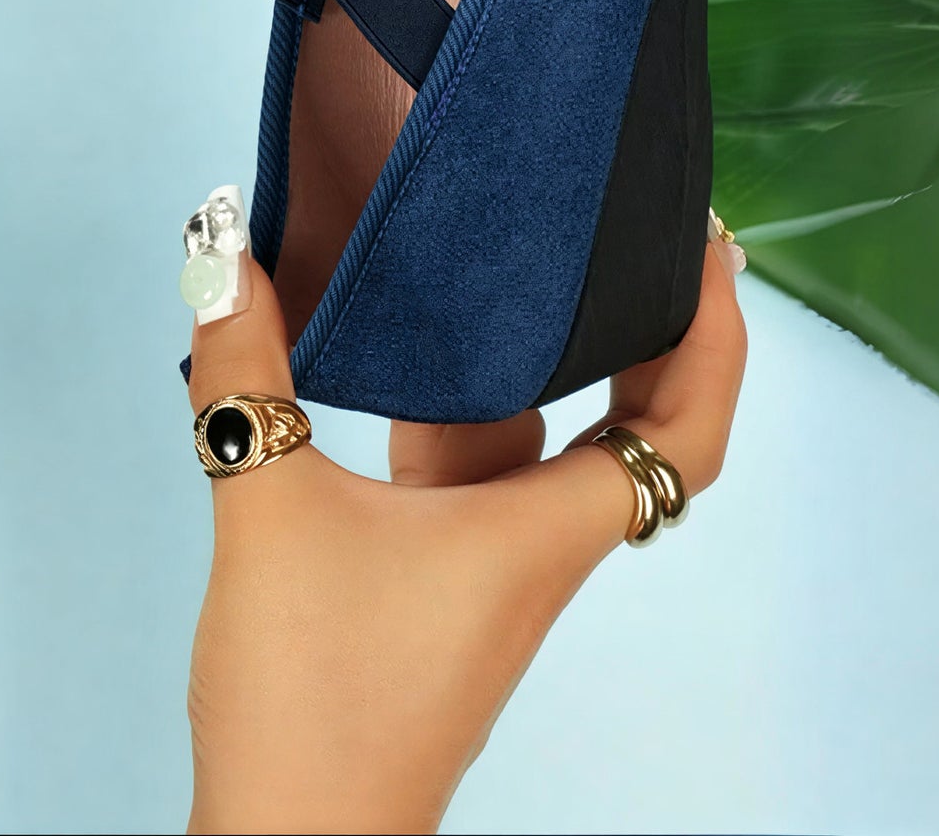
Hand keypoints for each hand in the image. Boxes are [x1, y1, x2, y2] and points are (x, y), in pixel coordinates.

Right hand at [185, 236, 746, 833]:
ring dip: (538, 366)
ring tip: (510, 271)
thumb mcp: (269, 506)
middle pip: (629, 427)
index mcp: (540, 530)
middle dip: (643, 330)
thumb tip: (221, 252)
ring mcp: (484, 569)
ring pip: (538, 448)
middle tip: (626, 237)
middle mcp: (532, 546)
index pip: (685, 432)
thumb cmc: (314, 701)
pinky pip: (469, 477)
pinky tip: (398, 372)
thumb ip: (244, 371)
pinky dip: (455, 411)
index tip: (710, 249)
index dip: (717, 337)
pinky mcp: (433, 586)